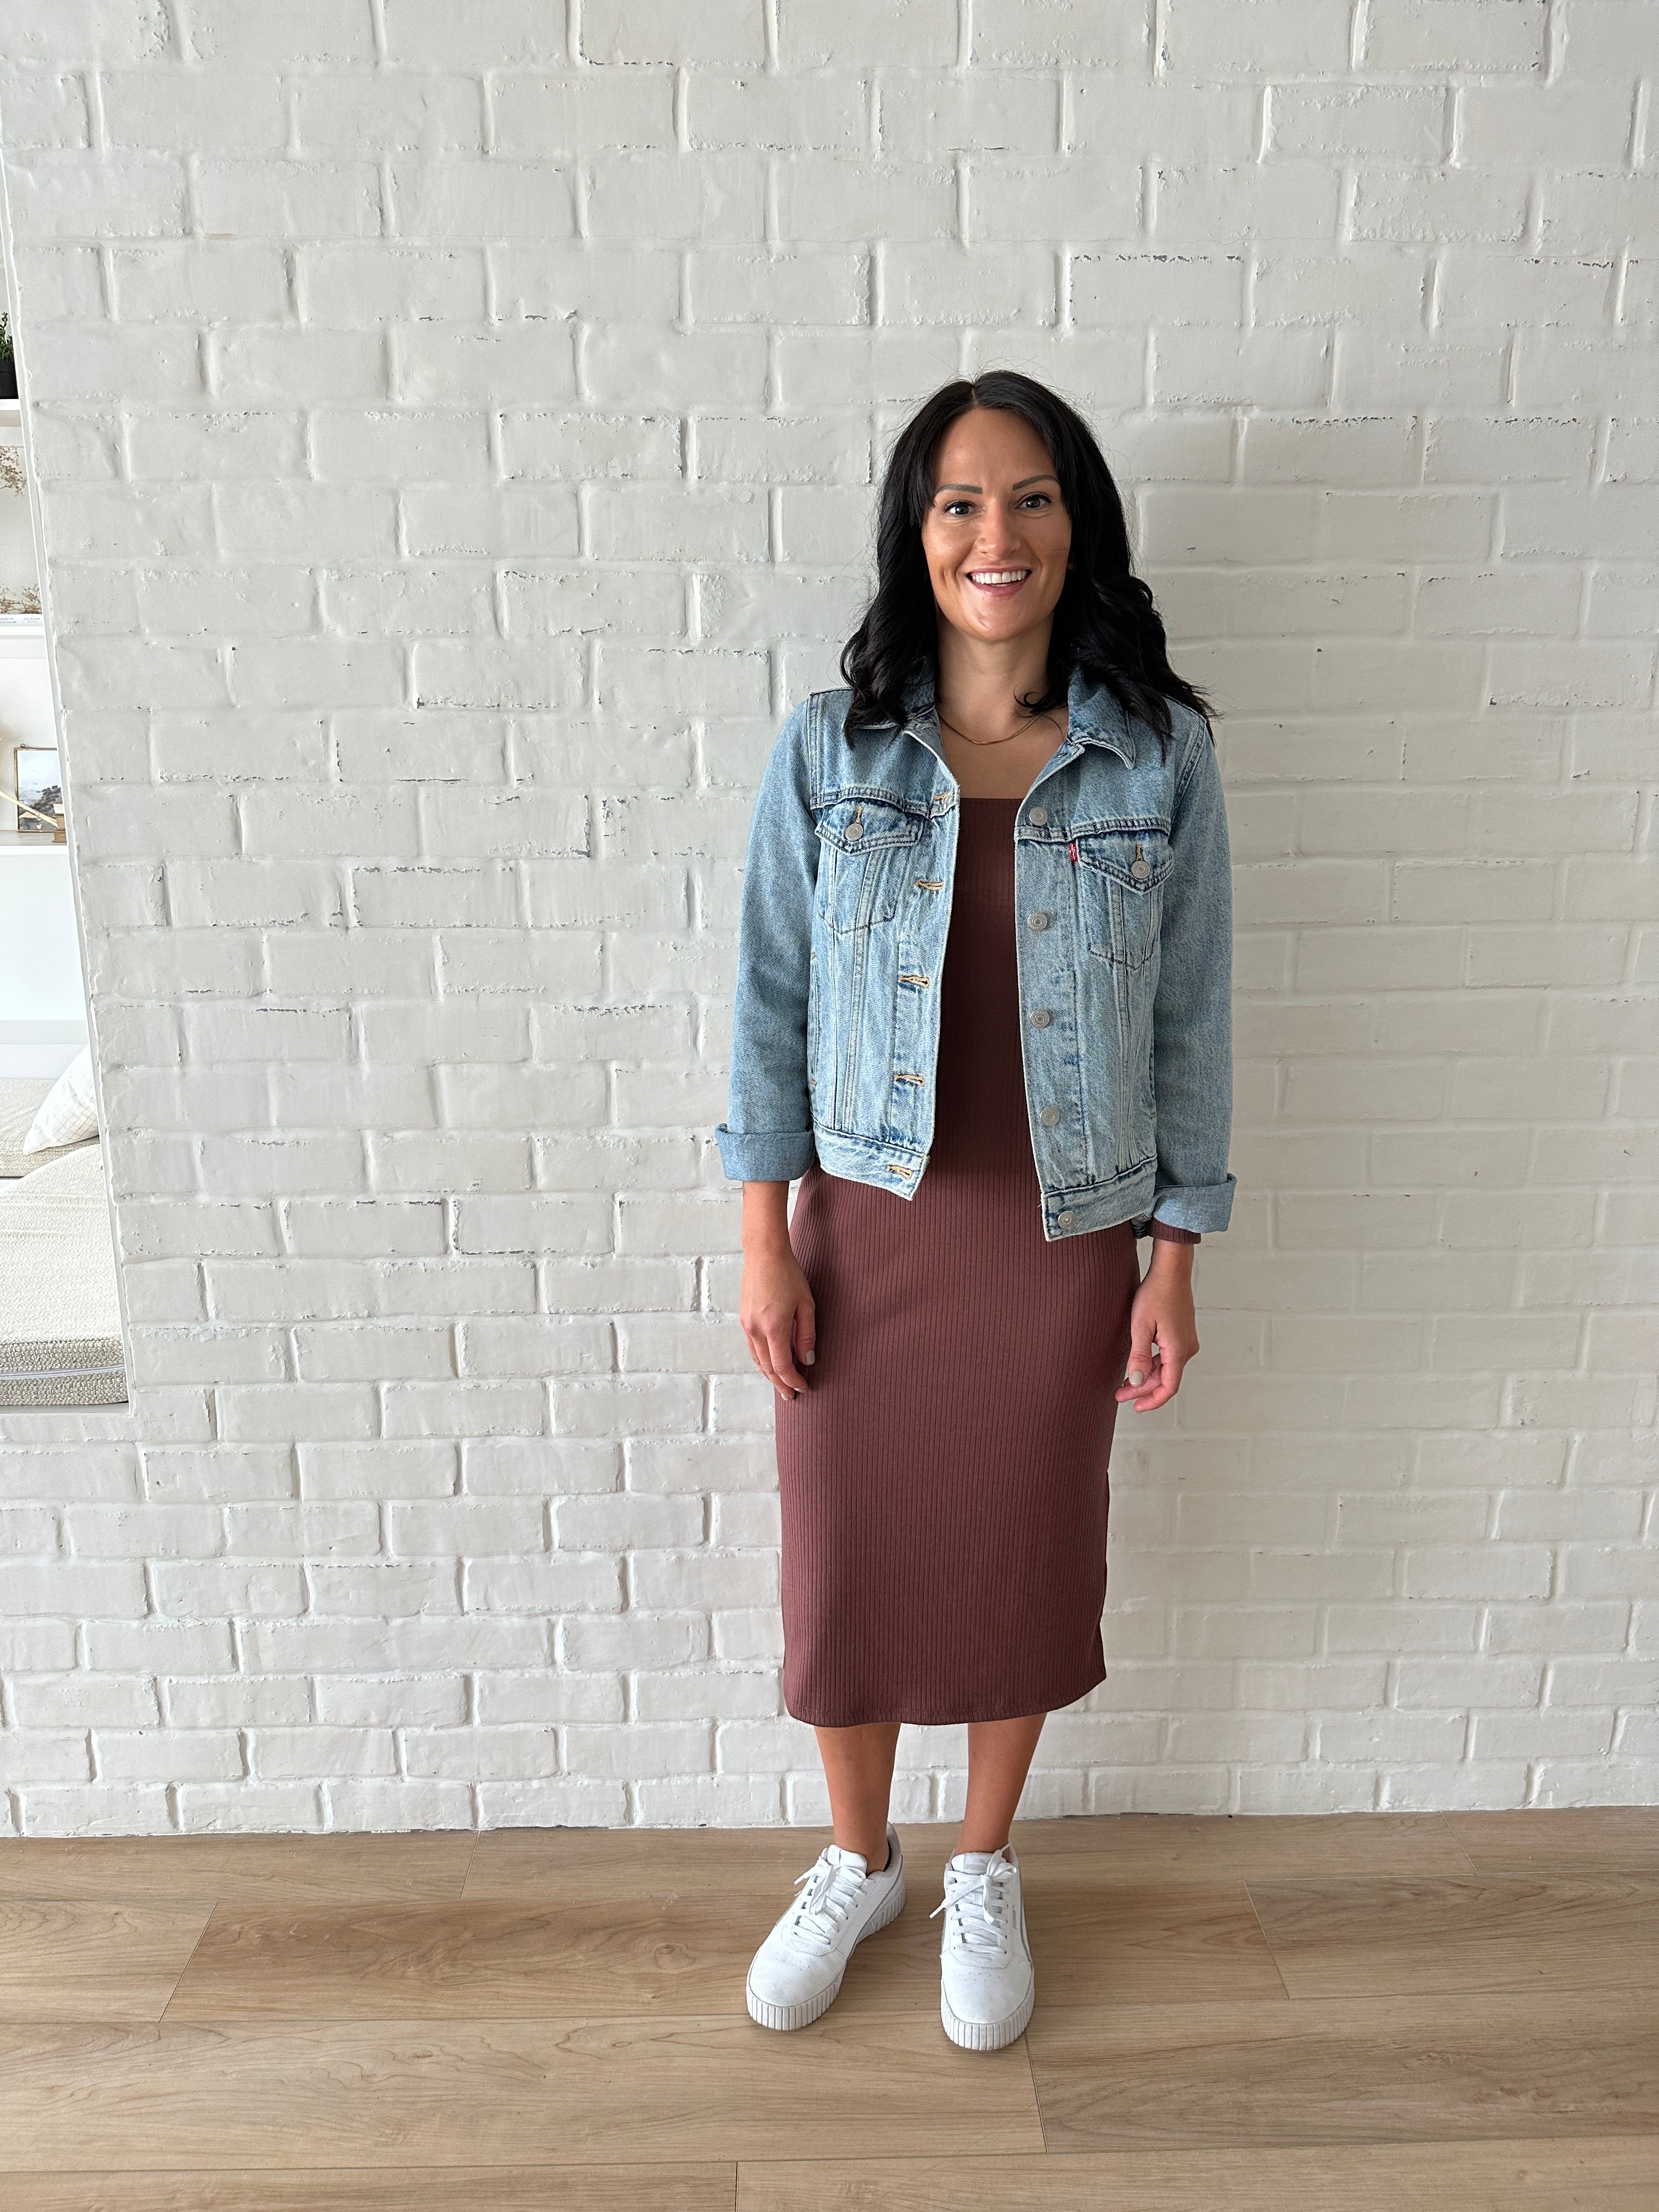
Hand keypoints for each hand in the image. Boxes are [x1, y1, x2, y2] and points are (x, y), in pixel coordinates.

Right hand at [740, 1237, 816, 1400]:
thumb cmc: (789, 1275)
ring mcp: (747, 1325)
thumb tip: (808, 1361)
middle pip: (768, 1368)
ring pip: (757, 1360)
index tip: (804, 1387)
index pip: (783, 1366)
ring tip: (781, 1384)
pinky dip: (761, 1360)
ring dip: (770, 1375)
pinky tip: (770, 1363)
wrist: (764, 1253)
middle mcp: (756, 1330)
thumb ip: (807, 1335)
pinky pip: (752, 1348)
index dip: (794, 1380)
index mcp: (774, 1328)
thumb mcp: (806, 1305)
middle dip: (780, 1384)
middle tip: (791, 1396)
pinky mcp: (744, 1319)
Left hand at [1114, 1245, 1197, 1413]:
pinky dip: (1153, 1364)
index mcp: (1179, 1350)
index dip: (1152, 1400)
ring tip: (1124, 1384)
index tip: (1135, 1407)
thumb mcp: (1141, 1326)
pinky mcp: (1182, 1334)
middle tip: (1119, 1395)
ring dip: (1146, 1377)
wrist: (1171, 1271)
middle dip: (1142, 1389)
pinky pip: (1168, 1357)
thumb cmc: (1156, 1294)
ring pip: (1166, 1368)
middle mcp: (1187, 1348)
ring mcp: (1186, 1341)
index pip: (1168, 1387)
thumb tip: (1135, 1381)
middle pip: (1166, 1379)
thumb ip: (1139, 1356)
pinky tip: (1138, 1365)